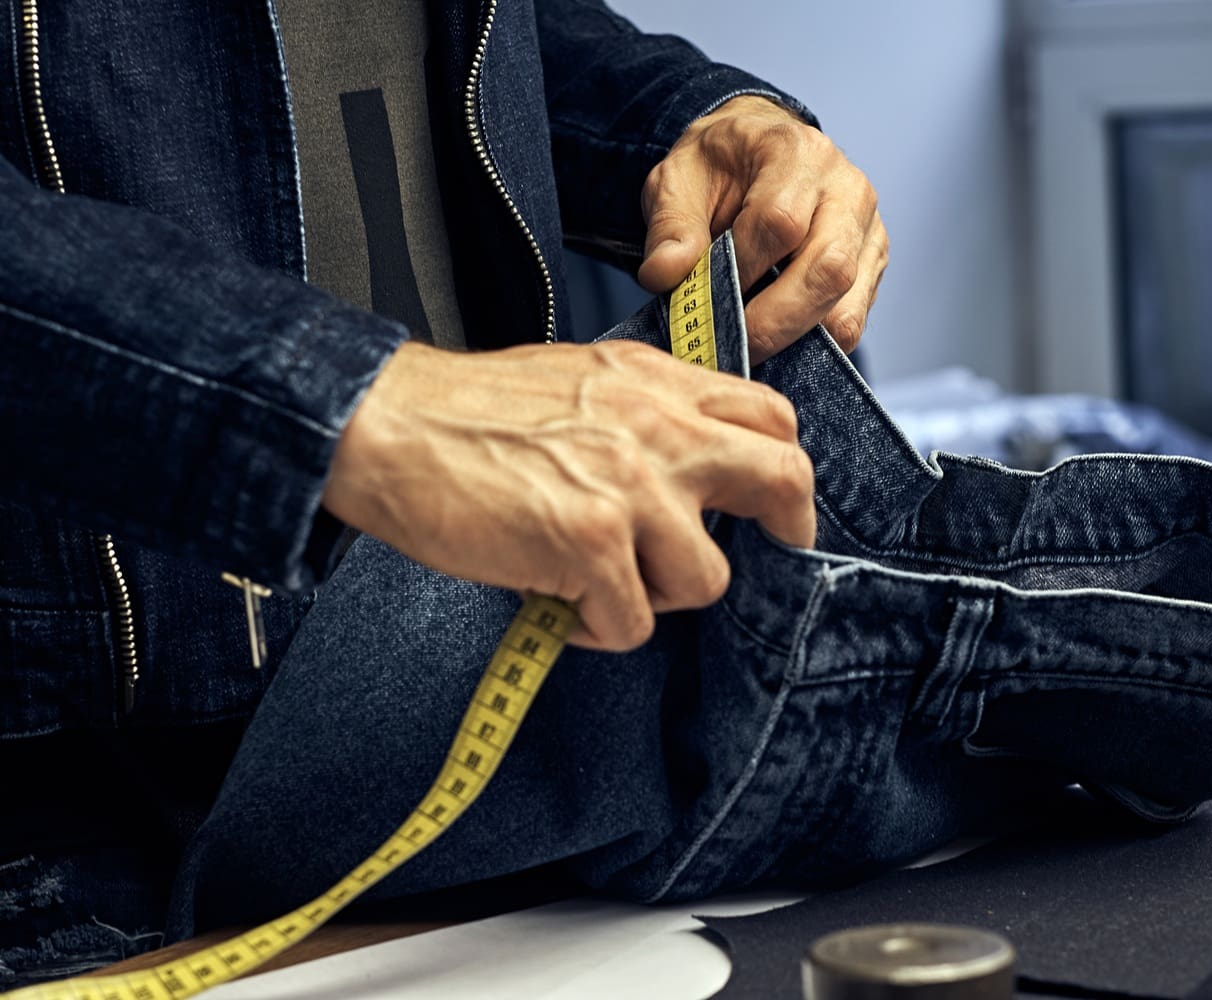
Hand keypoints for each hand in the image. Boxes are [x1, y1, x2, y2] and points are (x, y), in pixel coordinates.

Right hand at [321, 340, 815, 650]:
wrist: (388, 425)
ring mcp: (629, 486)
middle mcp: (657, 428)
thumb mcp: (580, 380)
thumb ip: (647, 413)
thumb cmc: (467, 411)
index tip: (773, 510)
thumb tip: (689, 472)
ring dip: (656, 596)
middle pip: (782, 481)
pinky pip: (632, 623)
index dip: (783, 473)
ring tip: (601, 583)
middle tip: (750, 561)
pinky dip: (596, 629)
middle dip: (784, 534)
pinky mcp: (590, 542)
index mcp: (656, 384)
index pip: (770, 418)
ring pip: (704, 580)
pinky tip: (557, 603)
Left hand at [638, 95, 887, 362]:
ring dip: (796, 337)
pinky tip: (776, 338)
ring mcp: (867, 228)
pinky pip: (852, 318)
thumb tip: (663, 276)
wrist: (755, 150)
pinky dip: (813, 340)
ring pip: (847, 303)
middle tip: (732, 347)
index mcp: (796, 154)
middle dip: (775, 322)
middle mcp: (846, 188)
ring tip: (751, 346)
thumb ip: (670, 228)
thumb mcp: (676, 181)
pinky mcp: (871, 263)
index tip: (708, 300)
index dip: (742, 271)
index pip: (779, 223)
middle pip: (828, 268)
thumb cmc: (717, 168)